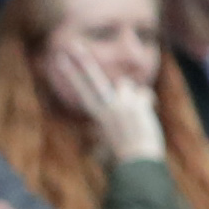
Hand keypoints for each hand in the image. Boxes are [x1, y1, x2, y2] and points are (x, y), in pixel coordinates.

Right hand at [47, 39, 165, 164]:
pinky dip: (148, 105)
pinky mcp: (136, 103)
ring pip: (128, 86)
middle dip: (81, 61)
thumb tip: (132, 106)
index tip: (60, 58)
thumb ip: (117, 113)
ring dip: (134, 98)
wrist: (137, 163)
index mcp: (98, 114)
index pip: (82, 90)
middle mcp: (106, 106)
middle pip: (93, 79)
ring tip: (134, 120)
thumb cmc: (125, 154)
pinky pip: (145, 95)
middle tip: (70, 45)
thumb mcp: (113, 134)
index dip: (71, 73)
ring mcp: (120, 104)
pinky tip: (145, 121)